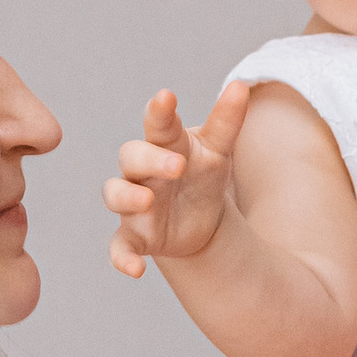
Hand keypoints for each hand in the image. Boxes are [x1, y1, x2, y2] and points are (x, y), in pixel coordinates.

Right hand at [104, 81, 250, 278]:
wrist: (200, 221)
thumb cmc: (202, 174)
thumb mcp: (218, 149)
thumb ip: (227, 120)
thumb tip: (241, 85)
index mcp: (165, 144)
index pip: (157, 123)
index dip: (159, 111)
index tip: (167, 97)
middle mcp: (142, 171)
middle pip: (131, 156)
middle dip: (150, 159)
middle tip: (177, 165)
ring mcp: (135, 204)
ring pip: (116, 194)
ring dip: (127, 197)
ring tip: (146, 201)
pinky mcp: (135, 236)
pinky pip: (119, 246)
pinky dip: (122, 258)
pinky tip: (135, 271)